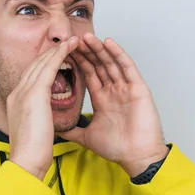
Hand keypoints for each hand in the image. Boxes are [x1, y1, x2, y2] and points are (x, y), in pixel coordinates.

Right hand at [7, 36, 79, 179]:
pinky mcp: (34, 94)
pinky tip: (71, 47)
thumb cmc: (32, 153)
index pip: (31, 76)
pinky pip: (49, 68)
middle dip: (51, 52)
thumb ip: (38, 119)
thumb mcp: (34, 130)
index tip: (58, 58)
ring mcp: (23, 91)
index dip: (45, 65)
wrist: (25, 162)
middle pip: (35, 65)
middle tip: (67, 43)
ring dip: (58, 49)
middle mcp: (17, 92)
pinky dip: (60, 55)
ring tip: (73, 40)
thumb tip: (45, 120)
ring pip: (42, 62)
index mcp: (16, 101)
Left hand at [58, 33, 169, 176]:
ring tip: (86, 36)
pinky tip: (108, 42)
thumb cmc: (117, 148)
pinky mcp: (138, 89)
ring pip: (110, 62)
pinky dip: (118, 54)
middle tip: (72, 38)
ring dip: (99, 49)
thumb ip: (73, 131)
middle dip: (86, 51)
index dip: (78, 61)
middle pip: (98, 65)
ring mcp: (126, 88)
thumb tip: (56, 130)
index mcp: (102, 99)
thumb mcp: (87, 136)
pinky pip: (127, 67)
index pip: (88, 74)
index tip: (65, 50)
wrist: (136, 158)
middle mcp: (114, 90)